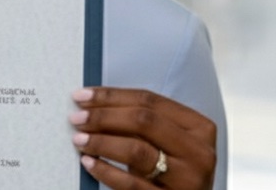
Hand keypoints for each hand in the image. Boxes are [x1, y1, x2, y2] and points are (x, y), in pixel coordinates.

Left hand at [70, 87, 215, 189]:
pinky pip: (132, 184)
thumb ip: (141, 123)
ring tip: (79, 139)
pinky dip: (105, 171)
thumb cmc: (172, 168)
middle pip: (143, 121)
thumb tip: (92, 105)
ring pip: (137, 151)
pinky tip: (89, 162)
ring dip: (101, 142)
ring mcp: (189, 179)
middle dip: (103, 116)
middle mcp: (199, 152)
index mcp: (199, 128)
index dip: (111, 96)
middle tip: (77, 118)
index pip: (150, 101)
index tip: (82, 96)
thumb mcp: (165, 141)